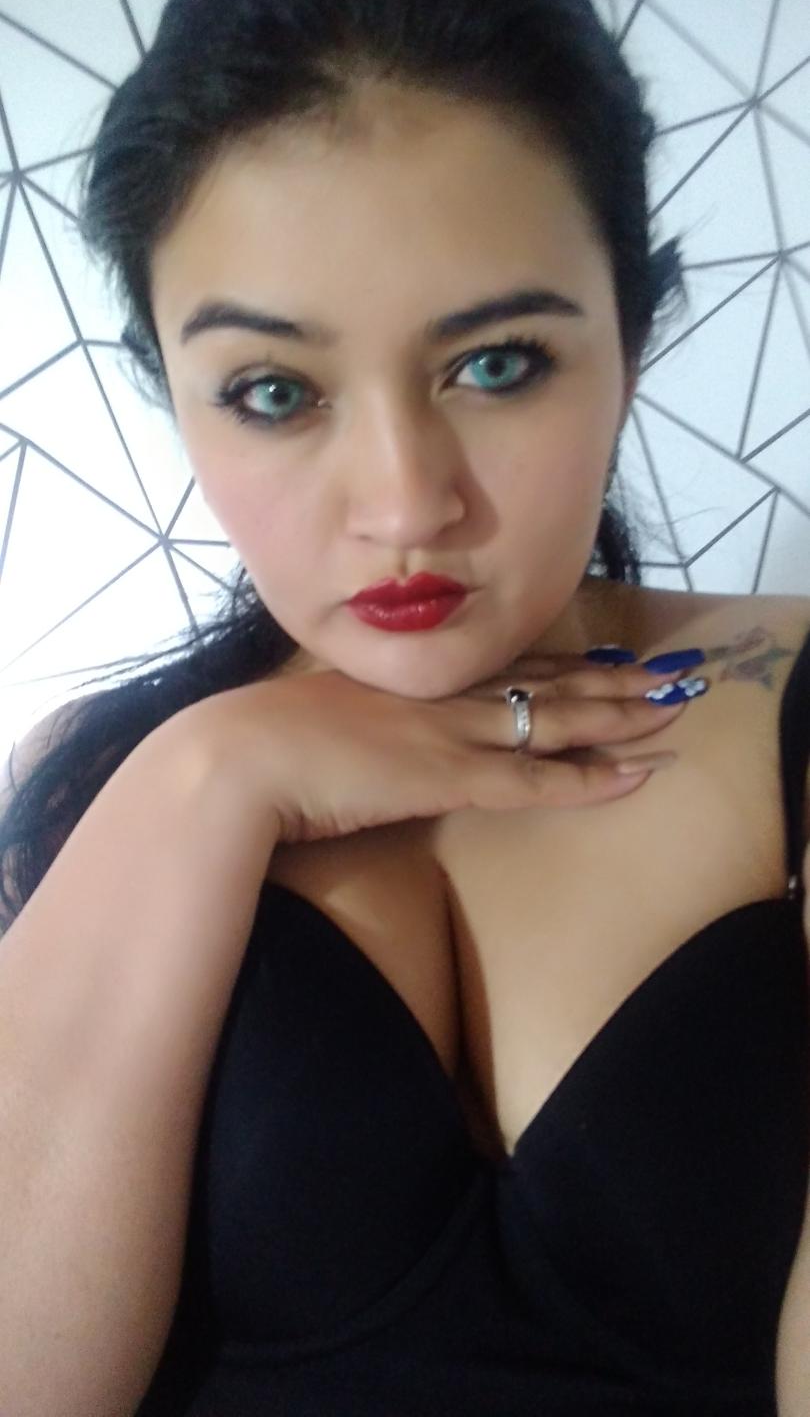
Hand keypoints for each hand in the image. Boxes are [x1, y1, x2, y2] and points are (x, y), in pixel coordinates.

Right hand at [181, 652, 693, 845]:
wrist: (237, 757)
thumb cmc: (261, 744)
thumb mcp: (315, 719)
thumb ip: (351, 722)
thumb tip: (356, 734)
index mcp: (410, 682)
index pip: (503, 669)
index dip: (560, 665)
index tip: (603, 659)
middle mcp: (441, 697)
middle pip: (544, 683)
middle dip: (610, 680)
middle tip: (666, 671)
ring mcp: (450, 732)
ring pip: (555, 719)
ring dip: (621, 715)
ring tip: (675, 703)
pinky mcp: (449, 776)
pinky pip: (536, 780)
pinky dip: (590, 779)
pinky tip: (636, 775)